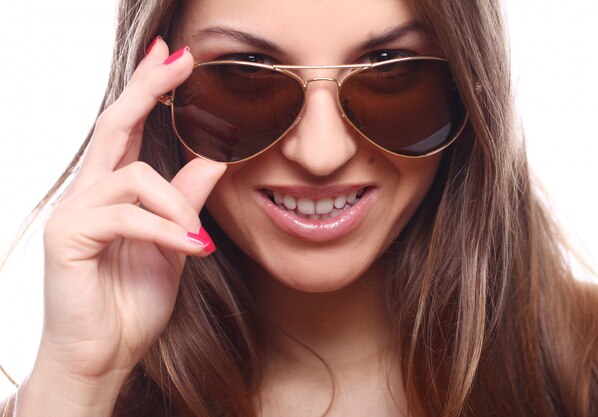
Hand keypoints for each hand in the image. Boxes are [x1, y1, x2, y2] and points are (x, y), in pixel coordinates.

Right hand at [22, 39, 224, 413]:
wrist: (105, 357)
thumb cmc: (132, 304)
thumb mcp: (173, 245)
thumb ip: (185, 202)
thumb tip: (212, 158)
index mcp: (113, 193)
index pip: (128, 129)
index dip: (148, 90)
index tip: (171, 57)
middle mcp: (88, 194)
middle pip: (115, 124)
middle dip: (148, 87)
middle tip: (177, 58)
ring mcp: (73, 214)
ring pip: (134, 177)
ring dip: (177, 205)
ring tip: (195, 240)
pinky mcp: (67, 238)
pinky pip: (127, 216)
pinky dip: (166, 229)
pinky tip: (190, 250)